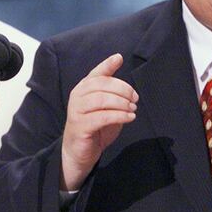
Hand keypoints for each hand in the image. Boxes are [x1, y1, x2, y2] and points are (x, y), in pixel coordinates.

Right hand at [60, 53, 137, 190]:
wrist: (79, 153)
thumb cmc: (95, 129)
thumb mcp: (106, 110)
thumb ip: (114, 98)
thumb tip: (130, 90)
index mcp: (83, 89)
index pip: (96, 73)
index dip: (107, 65)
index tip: (119, 58)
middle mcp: (77, 96)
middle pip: (102, 84)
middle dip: (122, 89)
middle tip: (135, 98)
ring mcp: (77, 110)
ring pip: (102, 99)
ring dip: (121, 103)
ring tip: (132, 109)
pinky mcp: (80, 125)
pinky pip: (103, 116)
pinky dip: (119, 116)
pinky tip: (129, 117)